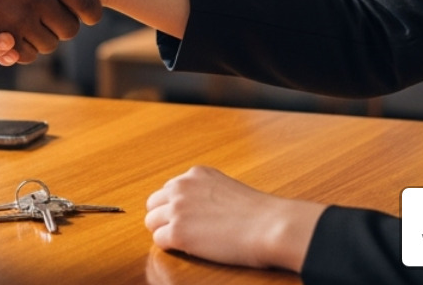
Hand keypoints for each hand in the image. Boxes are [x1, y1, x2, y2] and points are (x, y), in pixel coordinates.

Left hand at [143, 166, 322, 270]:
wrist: (270, 226)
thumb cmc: (258, 213)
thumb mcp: (226, 188)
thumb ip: (206, 192)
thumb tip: (195, 209)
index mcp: (195, 173)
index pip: (169, 190)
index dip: (177, 207)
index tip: (189, 218)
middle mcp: (181, 186)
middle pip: (154, 204)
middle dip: (164, 218)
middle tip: (182, 232)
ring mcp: (177, 209)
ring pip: (152, 222)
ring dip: (165, 232)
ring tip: (186, 242)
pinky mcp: (177, 232)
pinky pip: (159, 240)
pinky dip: (170, 247)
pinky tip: (189, 249)